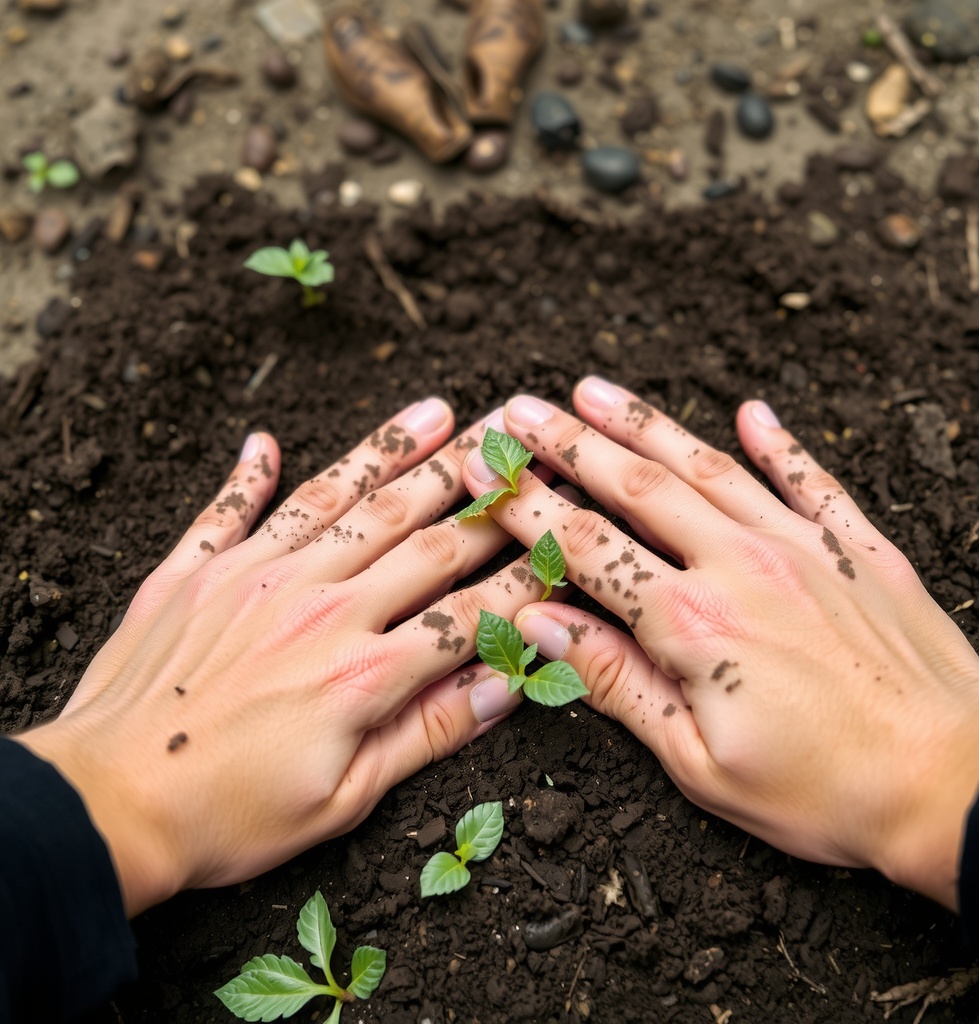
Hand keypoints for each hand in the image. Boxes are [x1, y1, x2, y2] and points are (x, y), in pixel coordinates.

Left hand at [16, 401, 540, 916]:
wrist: (106, 806)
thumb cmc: (227, 815)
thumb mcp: (346, 798)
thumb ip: (428, 732)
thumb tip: (505, 684)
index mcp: (362, 670)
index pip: (469, 609)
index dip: (524, 574)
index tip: (560, 537)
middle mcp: (319, 606)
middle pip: (422, 535)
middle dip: (484, 490)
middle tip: (522, 446)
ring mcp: (255, 578)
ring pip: (343, 498)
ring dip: (396, 451)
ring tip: (441, 411)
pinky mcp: (195, 571)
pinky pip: (229, 508)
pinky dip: (249, 474)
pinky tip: (266, 440)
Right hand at [459, 377, 978, 909]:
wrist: (954, 781)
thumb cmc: (824, 789)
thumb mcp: (698, 761)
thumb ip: (617, 682)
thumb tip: (543, 623)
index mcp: (693, 623)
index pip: (587, 546)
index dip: (528, 505)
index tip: (488, 473)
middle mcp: (740, 565)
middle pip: (636, 486)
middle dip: (568, 442)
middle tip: (519, 408)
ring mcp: (802, 546)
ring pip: (708, 466)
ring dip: (644, 423)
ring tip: (594, 389)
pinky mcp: (856, 547)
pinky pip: (809, 479)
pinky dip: (778, 442)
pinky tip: (750, 410)